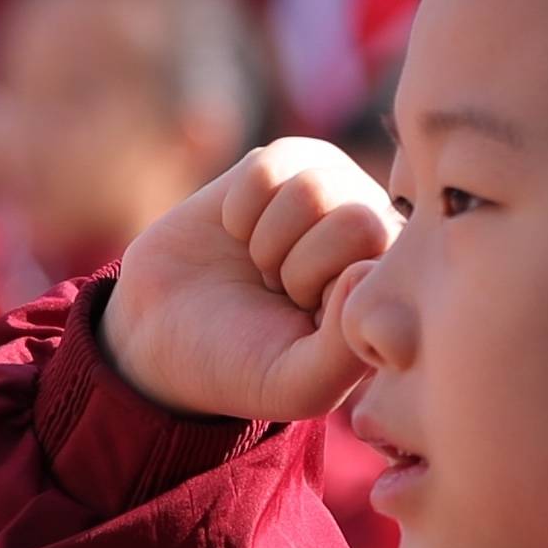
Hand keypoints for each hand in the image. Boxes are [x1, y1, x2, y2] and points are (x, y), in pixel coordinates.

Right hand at [103, 141, 395, 425]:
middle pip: (357, 218)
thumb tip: (365, 269)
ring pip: (316, 185)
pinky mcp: (282, 167)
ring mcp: (328, 194)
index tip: (301, 320)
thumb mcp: (296, 384)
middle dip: (298, 265)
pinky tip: (239, 233)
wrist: (161, 332)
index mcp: (384, 288)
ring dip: (269, 238)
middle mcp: (369, 235)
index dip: (326, 291)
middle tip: (279, 292)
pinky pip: (273, 163)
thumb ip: (344, 348)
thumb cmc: (240, 366)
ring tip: (263, 267)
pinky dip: (242, 207)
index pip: (386, 265)